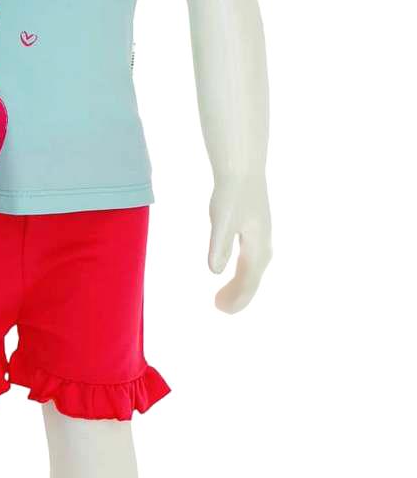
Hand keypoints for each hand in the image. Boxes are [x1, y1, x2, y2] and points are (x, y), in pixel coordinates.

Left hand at [208, 175, 271, 313]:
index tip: (221, 308)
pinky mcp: (255, 230)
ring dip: (241, 285)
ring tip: (223, 297)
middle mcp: (263, 245)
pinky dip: (243, 272)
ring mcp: (261, 237)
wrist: (242, 168)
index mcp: (257, 246)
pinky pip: (251, 259)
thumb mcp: (222, 221)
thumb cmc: (232, 193)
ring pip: (253, 270)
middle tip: (220, 308)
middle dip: (239, 295)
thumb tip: (215, 271)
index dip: (237, 297)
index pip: (249, 280)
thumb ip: (219, 246)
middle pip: (252, 278)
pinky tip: (234, 273)